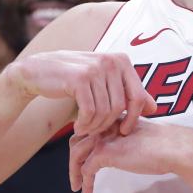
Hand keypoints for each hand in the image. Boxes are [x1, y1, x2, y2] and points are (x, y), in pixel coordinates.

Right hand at [8, 51, 156, 135]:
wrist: (38, 71)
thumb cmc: (74, 80)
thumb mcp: (105, 83)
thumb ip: (129, 94)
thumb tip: (154, 108)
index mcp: (122, 60)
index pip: (139, 97)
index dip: (133, 119)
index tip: (122, 130)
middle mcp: (112, 61)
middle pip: (122, 107)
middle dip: (110, 125)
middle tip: (97, 131)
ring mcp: (96, 68)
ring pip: (106, 111)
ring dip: (95, 127)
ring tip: (85, 128)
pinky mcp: (79, 79)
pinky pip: (90, 112)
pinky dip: (85, 124)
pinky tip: (78, 126)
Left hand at [69, 119, 192, 192]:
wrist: (171, 148)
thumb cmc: (163, 146)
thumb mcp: (138, 139)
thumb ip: (126, 142)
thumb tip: (121, 155)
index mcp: (113, 120)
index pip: (88, 131)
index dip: (83, 146)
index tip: (83, 162)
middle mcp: (105, 126)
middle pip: (77, 140)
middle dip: (74, 159)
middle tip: (76, 176)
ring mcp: (103, 138)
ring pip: (76, 155)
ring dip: (74, 172)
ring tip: (77, 187)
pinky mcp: (104, 152)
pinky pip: (86, 169)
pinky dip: (85, 183)